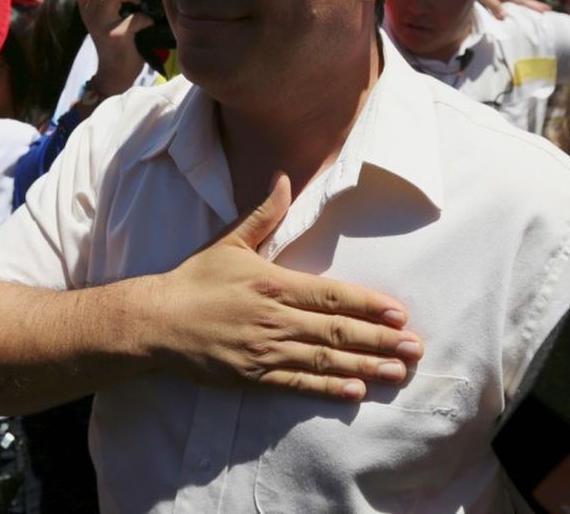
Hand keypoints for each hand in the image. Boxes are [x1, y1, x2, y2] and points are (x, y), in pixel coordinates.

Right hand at [73, 0, 149, 94]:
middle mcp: (89, 13)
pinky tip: (148, 23)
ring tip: (140, 1)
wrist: (115, 72)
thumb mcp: (108, 15)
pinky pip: (132, 18)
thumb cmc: (118, 39)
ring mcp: (100, 25)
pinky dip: (145, 18)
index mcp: (86, 6)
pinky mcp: (115, 37)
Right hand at [144, 175, 422, 399]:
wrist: (154, 323)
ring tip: (398, 373)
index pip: (332, 295)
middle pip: (338, 331)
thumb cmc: (193, 280)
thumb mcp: (228, 242)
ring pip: (325, 360)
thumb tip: (284, 178)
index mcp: (273, 284)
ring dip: (366, 367)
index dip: (369, 305)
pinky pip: (298, 383)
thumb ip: (263, 215)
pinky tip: (356, 392)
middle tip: (415, 348)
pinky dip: (329, 388)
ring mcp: (265, 350)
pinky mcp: (253, 377)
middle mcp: (275, 319)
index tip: (399, 313)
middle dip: (381, 340)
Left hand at [479, 0, 550, 19]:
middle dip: (535, 5)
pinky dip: (517, 6)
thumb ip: (492, 2)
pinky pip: (509, 2)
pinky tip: (519, 9)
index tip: (546, 11)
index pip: (521, 0)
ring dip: (528, 5)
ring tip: (539, 10)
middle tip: (549, 10)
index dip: (533, 6)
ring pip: (517, 0)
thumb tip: (505, 16)